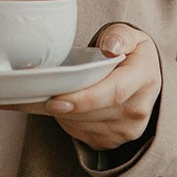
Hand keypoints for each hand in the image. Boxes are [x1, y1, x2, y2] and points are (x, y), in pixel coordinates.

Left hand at [0, 23, 159, 151]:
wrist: (144, 78)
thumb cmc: (131, 53)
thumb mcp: (130, 35)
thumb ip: (119, 35)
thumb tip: (110, 47)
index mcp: (143, 78)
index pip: (113, 93)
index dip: (82, 99)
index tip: (54, 100)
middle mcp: (138, 109)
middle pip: (92, 113)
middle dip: (61, 105)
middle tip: (33, 93)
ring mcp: (126, 130)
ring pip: (82, 126)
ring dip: (61, 113)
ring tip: (45, 94)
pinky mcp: (112, 141)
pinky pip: (80, 134)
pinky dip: (65, 121)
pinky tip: (61, 105)